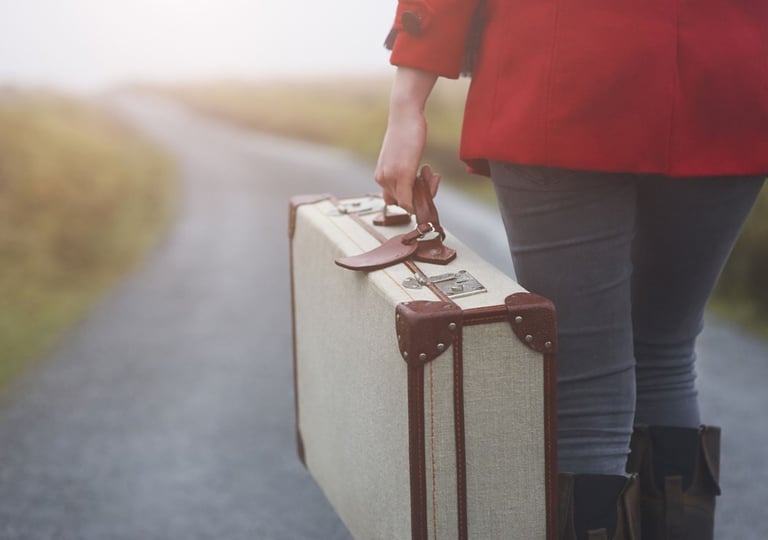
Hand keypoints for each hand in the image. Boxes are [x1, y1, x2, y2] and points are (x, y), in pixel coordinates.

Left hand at [374, 67, 438, 213]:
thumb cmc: (406, 133)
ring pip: (408, 204)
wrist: (405, 115)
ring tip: (430, 171)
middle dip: (421, 194)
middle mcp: (382, 179)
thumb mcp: (402, 158)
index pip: (395, 201)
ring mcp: (390, 178)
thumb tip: (415, 189)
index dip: (412, 197)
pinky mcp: (402, 174)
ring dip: (426, 191)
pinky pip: (408, 202)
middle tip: (430, 176)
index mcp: (381, 176)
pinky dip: (424, 194)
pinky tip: (431, 173)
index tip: (424, 183)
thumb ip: (403, 174)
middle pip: (403, 204)